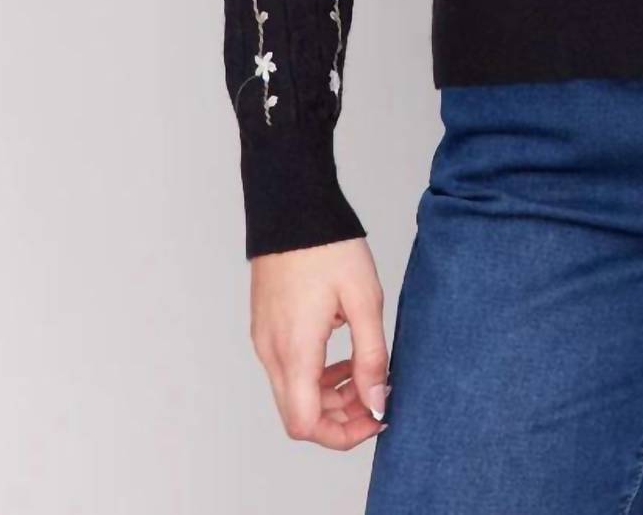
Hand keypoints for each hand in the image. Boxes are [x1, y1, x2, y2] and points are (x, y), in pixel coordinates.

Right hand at [250, 236, 390, 448]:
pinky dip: (315, 375)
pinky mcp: (265, 328)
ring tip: (365, 373)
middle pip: (299, 415)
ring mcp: (264, 341)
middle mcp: (271, 353)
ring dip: (329, 396)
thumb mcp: (364, 300)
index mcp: (295, 351)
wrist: (292, 209)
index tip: (376, 416)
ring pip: (293, 394)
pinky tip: (342, 354)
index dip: (343, 434)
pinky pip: (288, 370)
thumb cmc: (329, 247)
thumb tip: (378, 401)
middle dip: (340, 417)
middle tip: (377, 396)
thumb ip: (371, 356)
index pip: (306, 425)